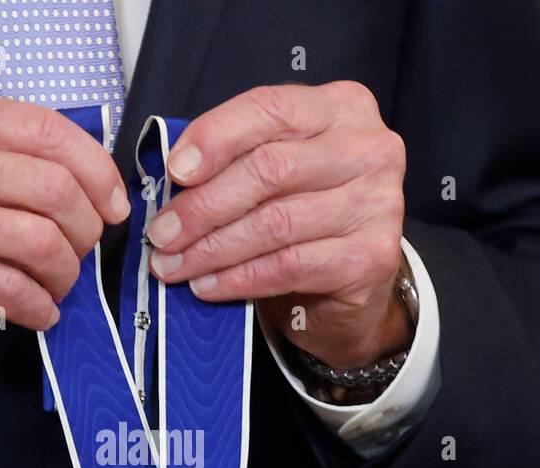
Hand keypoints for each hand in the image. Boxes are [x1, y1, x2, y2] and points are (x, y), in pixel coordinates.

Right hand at [0, 88, 129, 369]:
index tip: (111, 202)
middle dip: (86, 228)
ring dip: (65, 273)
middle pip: (53, 188)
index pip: (45, 130)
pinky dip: (39, 306)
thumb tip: (81, 175)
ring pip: (39, 241)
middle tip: (82, 250)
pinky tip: (39, 310)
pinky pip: (12, 290)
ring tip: (57, 284)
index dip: (95, 169)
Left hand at [146, 82, 410, 369]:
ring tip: (174, 266)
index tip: (174, 171)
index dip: (216, 138)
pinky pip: (288, 266)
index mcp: (341, 109)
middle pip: (270, 169)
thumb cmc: (305, 214)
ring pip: (275, 223)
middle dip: (204, 206)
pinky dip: (239, 278)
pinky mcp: (370, 258)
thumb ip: (238, 158)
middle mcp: (368, 149)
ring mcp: (376, 205)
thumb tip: (174, 177)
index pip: (271, 109)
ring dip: (213, 249)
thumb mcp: (276, 170)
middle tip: (162, 234)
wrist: (354, 281)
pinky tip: (208, 286)